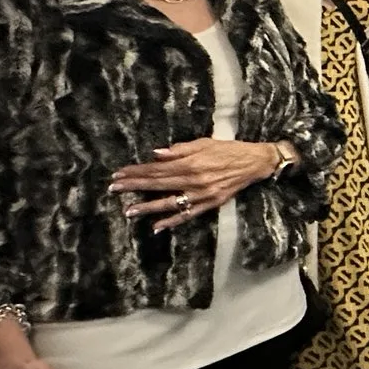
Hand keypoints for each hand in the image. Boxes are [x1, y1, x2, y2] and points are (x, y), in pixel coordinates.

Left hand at [110, 138, 282, 231]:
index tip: (119, 174)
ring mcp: (201, 195)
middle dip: (135, 186)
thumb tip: (156, 154)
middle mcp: (194, 180)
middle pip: (158, 184)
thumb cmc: (228, 149)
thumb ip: (179, 149)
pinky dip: (172, 221)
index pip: (157, 168)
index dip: (137, 171)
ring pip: (169, 203)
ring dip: (148, 207)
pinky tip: (157, 226)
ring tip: (129, 211)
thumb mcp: (204, 143)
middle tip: (114, 189)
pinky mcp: (210, 204)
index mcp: (191, 163)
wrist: (254, 162)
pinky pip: (188, 215)